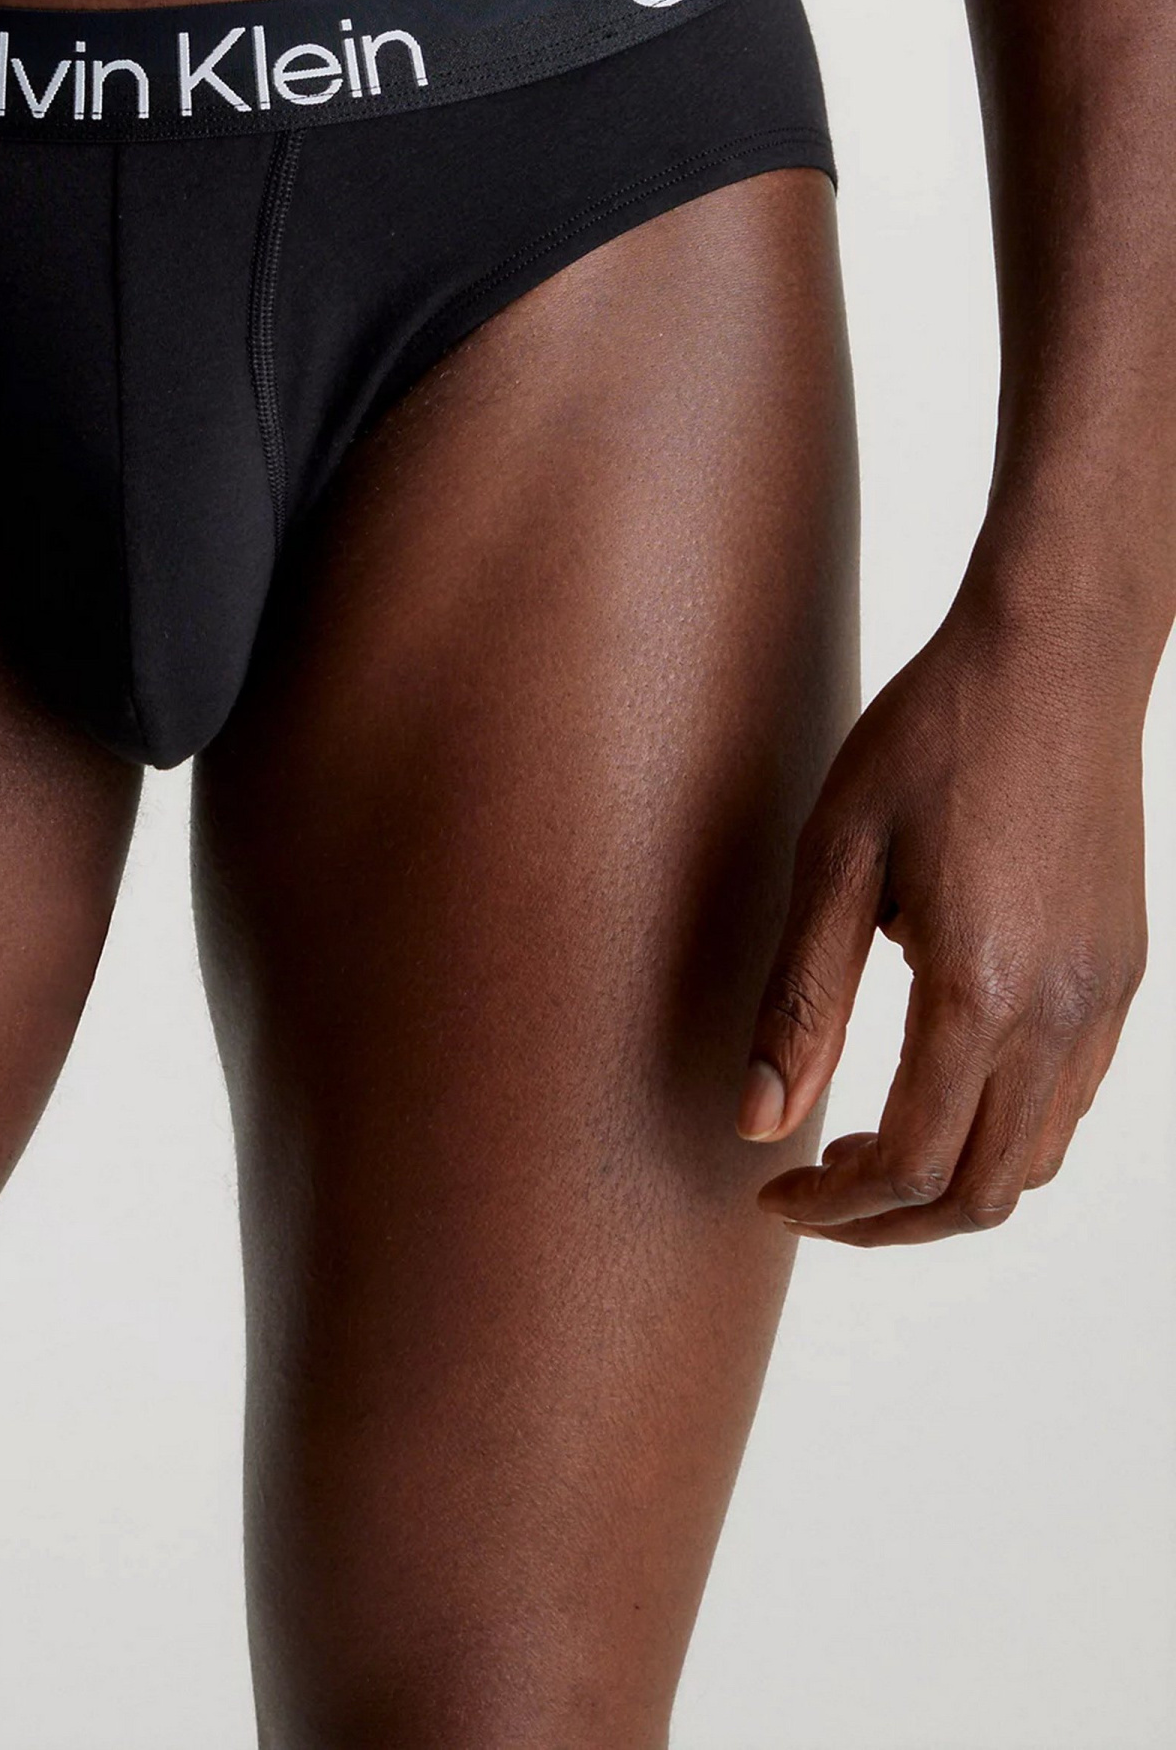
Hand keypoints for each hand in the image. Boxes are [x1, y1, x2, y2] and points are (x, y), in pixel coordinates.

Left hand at [738, 599, 1148, 1245]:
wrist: (1053, 656)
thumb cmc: (929, 736)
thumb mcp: (833, 855)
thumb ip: (800, 1000)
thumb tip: (757, 1122)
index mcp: (978, 992)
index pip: (908, 1165)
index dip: (831, 1207)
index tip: (769, 1194)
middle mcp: (1060, 1015)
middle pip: (982, 1192)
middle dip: (888, 1222)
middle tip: (808, 1195)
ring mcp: (1104, 998)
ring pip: (1038, 1159)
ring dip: (949, 1183)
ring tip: (860, 1148)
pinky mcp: (1121, 972)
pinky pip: (1070, 1099)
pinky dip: (1002, 1130)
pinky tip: (934, 1081)